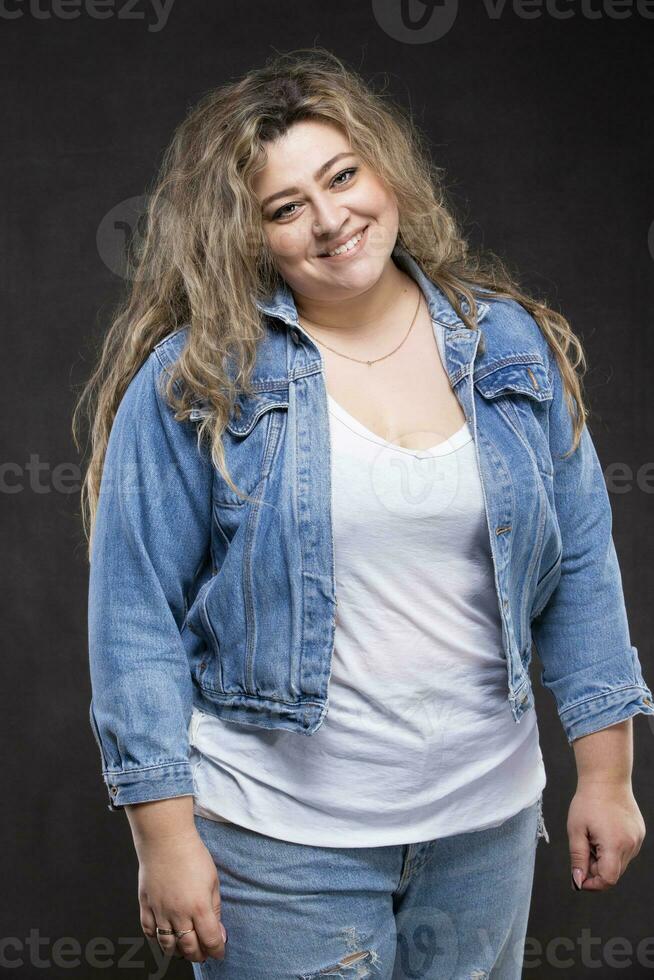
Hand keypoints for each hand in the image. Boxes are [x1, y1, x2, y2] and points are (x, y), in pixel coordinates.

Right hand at [136, 830, 227, 962]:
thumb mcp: (213, 880)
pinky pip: (149, 932)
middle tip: (204, 953)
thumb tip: (219, 932)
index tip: (219, 951)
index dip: (217, 950)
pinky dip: (156, 940)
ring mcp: (159, 911)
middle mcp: (178, 914)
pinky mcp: (145, 906)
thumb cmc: (192, 855)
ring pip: (167, 945)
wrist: (166, 839)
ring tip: (186, 949)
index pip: (210, 940)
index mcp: (199, 907)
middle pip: (189, 948)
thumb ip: (215, 908)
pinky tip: (164, 938)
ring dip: (178, 952)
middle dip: (199, 955)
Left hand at [567, 781, 645, 891]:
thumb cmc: (588, 801)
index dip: (593, 883)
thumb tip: (578, 881)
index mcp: (615, 844)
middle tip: (584, 848)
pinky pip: (626, 851)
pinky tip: (604, 832)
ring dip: (605, 859)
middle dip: (596, 869)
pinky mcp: (639, 834)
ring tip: (593, 837)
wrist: (606, 778)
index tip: (580, 878)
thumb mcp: (576, 830)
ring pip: (620, 863)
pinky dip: (613, 849)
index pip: (608, 879)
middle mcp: (631, 844)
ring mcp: (638, 839)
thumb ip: (578, 858)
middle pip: (614, 873)